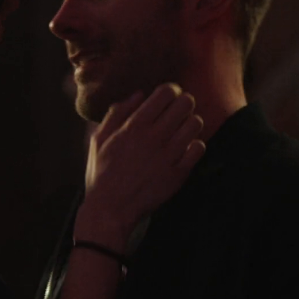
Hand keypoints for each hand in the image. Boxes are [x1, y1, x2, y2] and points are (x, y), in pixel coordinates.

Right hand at [76, 83, 204, 248]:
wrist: (110, 209)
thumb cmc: (102, 172)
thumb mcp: (100, 139)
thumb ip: (117, 113)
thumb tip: (139, 94)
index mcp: (134, 125)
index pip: (167, 92)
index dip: (171, 90)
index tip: (168, 97)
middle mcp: (154, 137)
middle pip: (186, 103)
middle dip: (183, 103)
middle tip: (177, 112)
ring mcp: (168, 156)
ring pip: (195, 124)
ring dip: (190, 123)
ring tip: (181, 131)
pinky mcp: (178, 173)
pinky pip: (199, 148)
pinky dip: (194, 145)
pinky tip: (184, 149)